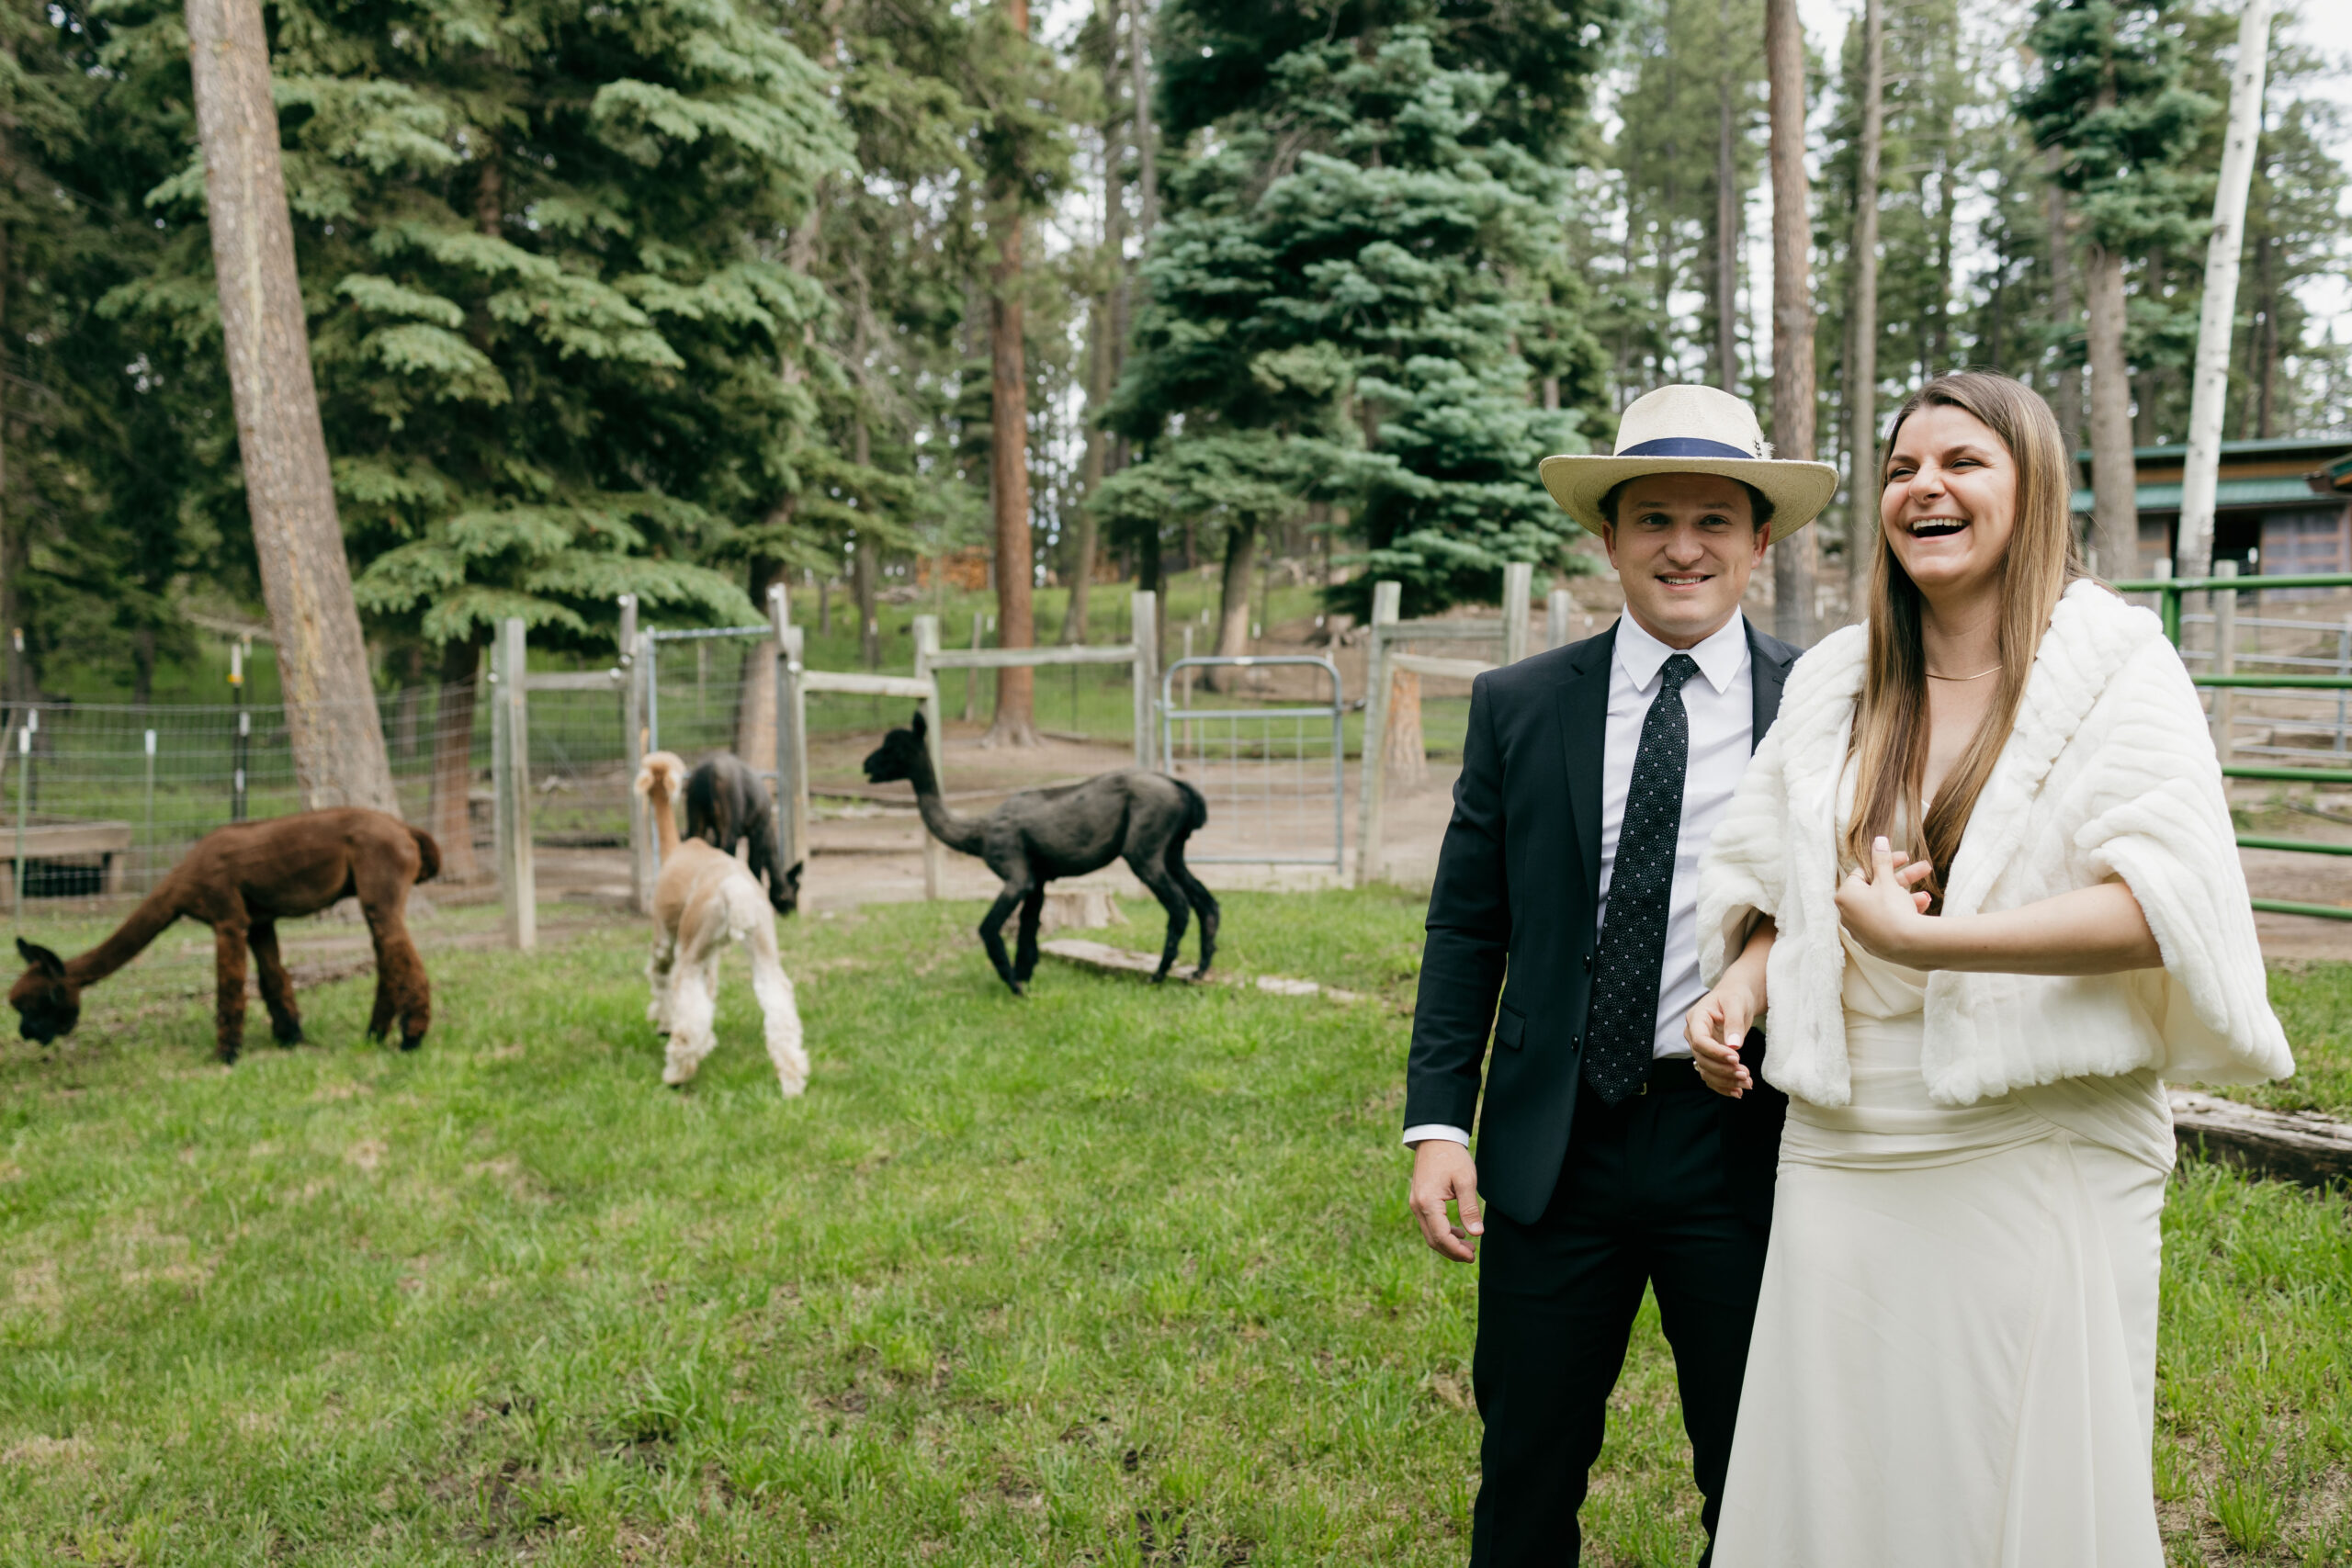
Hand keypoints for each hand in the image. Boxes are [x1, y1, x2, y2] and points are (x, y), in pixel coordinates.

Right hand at [1408, 1139, 1482, 1261]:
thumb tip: (1477, 1234)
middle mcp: (1417, 1206)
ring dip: (1448, 1244)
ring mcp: (1416, 1204)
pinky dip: (1443, 1233)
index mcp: (1428, 1203)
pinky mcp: (1419, 1201)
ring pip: (1430, 1234)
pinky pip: (1429, 1224)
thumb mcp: (1466, 1181)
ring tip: (1468, 1246)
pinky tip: (1458, 1233)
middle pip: (1433, 1240)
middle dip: (1452, 1252)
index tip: (1473, 1256)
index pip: (1441, 1237)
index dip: (1457, 1251)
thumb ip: (1470, 1209)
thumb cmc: (1451, 1157)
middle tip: (1472, 1255)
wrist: (1435, 1138)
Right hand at [1685, 976, 1759, 1097]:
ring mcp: (1700, 1047)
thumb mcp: (1736, 1003)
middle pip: (1703, 1059)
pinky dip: (1724, 1085)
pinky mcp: (1709, 1056)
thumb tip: (1734, 1045)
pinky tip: (1738, 1091)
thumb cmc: (1735, 996)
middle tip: (1745, 1074)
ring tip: (1747, 1084)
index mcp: (1696, 1018)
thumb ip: (1733, 1023)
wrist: (1737, 998)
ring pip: (1706, 1071)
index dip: (1716, 1052)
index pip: (1700, 1041)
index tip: (1736, 1058)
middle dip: (1724, 1070)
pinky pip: (1711, 1075)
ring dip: (1726, 1081)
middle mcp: (1694, 1035)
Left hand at [1834, 836, 1937, 965]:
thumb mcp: (1887, 880)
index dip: (1884, 864)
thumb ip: (1882, 860)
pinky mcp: (1875, 943)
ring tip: (1926, 895)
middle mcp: (1849, 914)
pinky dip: (1904, 913)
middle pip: (1877, 889)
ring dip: (1907, 897)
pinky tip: (1923, 907)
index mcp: (1845, 897)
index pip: (1863, 874)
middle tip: (1923, 868)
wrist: (1909, 945)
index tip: (1903, 858)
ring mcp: (1862, 930)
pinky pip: (1889, 922)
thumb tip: (1879, 840)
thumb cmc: (1892, 908)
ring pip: (1886, 906)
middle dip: (1903, 879)